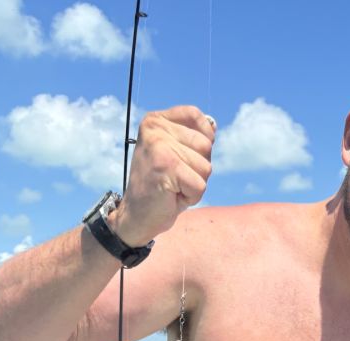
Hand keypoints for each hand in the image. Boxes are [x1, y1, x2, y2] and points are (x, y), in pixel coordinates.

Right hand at [107, 106, 215, 245]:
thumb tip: (213, 126)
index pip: (195, 115)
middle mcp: (155, 128)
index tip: (184, 156)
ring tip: (173, 186)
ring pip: (206, 166)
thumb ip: (192, 137)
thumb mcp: (175, 154)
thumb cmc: (159, 185)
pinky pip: (200, 185)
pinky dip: (191, 197)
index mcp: (155, 120)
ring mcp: (160, 146)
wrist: (136, 215)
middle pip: (206, 145)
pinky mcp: (166, 167)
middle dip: (198, 168)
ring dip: (195, 183)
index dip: (202, 138)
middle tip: (175, 177)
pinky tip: (172, 196)